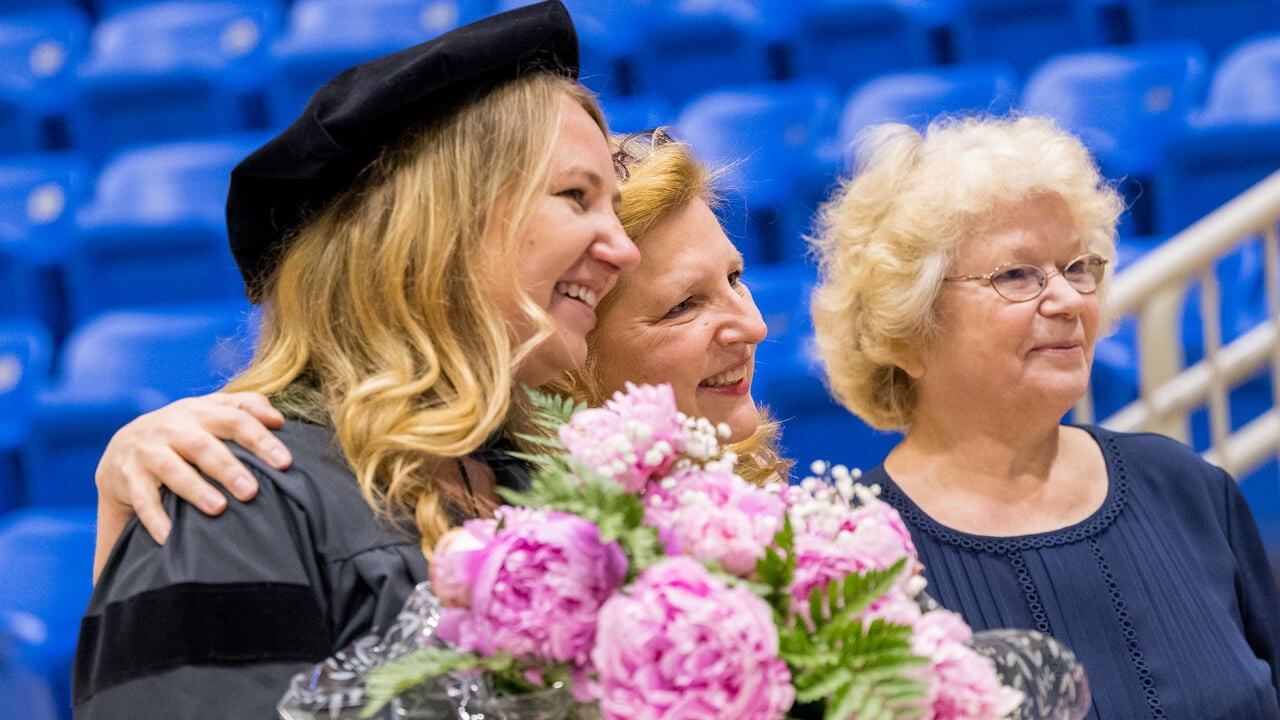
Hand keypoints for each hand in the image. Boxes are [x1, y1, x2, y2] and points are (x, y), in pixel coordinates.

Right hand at [95, 392, 291, 545]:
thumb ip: (245, 408)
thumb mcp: (210, 412)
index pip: (236, 418)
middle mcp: (172, 427)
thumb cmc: (184, 431)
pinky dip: (155, 518)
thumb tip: (279, 419)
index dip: (260, 438)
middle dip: (227, 467)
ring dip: (195, 489)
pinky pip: (142, 499)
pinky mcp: (127, 476)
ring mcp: (147, 450)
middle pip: (203, 444)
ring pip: (171, 469)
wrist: (125, 446)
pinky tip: (170, 536)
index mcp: (200, 410)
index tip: (285, 462)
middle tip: (251, 492)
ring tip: (218, 508)